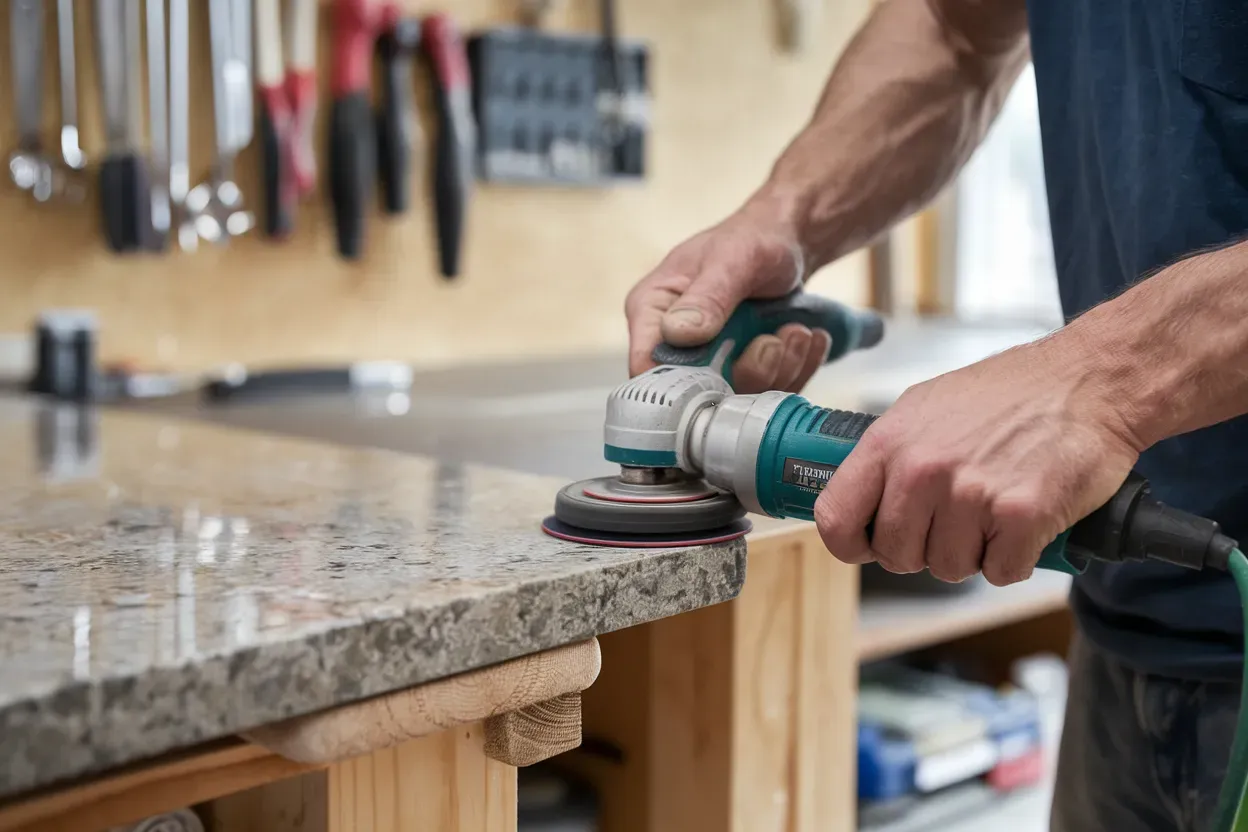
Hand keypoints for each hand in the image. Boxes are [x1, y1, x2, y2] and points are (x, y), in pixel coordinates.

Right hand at [624, 204, 830, 392]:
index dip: (680, 386)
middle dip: (749, 370)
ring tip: (795, 331)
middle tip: (774, 340)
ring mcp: (712, 362)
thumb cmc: (752, 238)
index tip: (725, 373)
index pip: (646, 367)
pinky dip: (797, 368)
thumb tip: (676, 333)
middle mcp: (676, 344)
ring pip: (742, 395)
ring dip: (781, 367)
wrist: (790, 240)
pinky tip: (805, 338)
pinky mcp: (745, 371)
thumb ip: (707, 297)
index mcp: (653, 312)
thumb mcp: (732, 259)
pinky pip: (771, 390)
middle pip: (701, 392)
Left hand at [814, 335, 1142, 585]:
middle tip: (956, 520)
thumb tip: (860, 502)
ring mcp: (971, 494)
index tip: (871, 544)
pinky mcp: (1021, 515)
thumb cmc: (1009, 394)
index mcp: (889, 442)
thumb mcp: (925, 407)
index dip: (852, 544)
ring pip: (949, 568)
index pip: (835, 519)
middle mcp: (923, 469)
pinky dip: (1015, 557)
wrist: (1088, 380)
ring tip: (994, 509)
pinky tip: (1025, 520)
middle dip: (925, 549)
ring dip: (974, 552)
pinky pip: (1000, 572)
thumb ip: (889, 456)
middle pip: (896, 555)